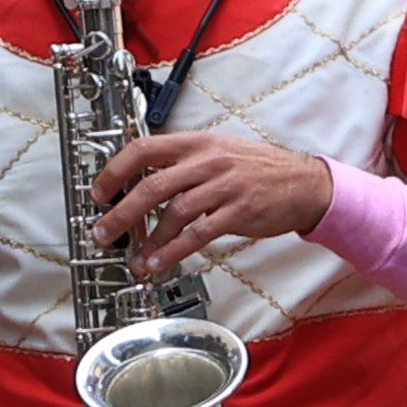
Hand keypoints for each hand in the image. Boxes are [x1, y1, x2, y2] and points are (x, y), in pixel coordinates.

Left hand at [85, 129, 335, 277]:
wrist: (307, 184)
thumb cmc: (262, 170)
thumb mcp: (221, 151)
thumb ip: (184, 162)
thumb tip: (143, 179)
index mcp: (198, 143)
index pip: (143, 149)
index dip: (114, 171)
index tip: (99, 192)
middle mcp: (209, 161)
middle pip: (152, 185)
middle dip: (120, 213)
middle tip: (103, 232)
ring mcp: (225, 186)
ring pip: (173, 213)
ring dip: (147, 240)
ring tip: (134, 258)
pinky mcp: (239, 212)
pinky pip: (198, 234)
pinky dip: (173, 251)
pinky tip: (160, 263)